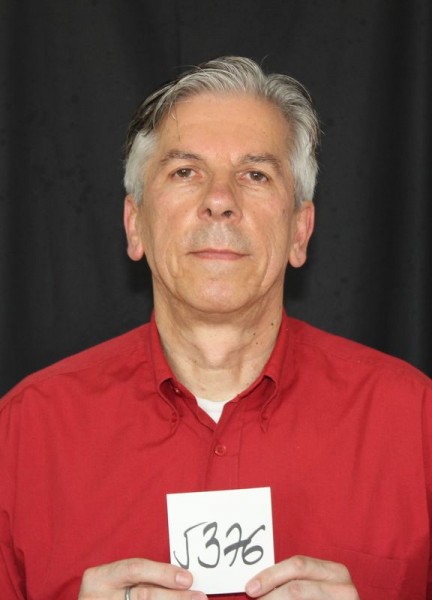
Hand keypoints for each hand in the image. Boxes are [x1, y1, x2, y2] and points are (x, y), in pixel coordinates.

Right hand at [78, 557, 206, 599]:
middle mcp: (99, 599)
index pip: (134, 569)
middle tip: (199, 596)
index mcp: (98, 579)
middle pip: (143, 595)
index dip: (162, 573)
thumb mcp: (115, 581)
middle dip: (175, 597)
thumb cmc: (107, 594)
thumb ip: (141, 577)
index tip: (187, 578)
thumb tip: (182, 578)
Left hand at [245, 555, 358, 598]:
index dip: (271, 575)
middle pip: (297, 587)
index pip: (298, 565)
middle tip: (253, 598)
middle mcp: (343, 587)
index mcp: (335, 571)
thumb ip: (293, 581)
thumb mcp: (315, 586)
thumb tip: (257, 586)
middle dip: (271, 592)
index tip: (250, 587)